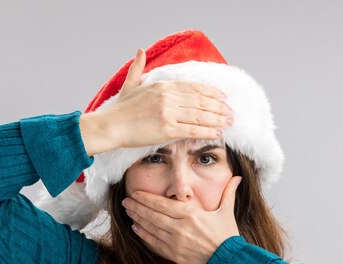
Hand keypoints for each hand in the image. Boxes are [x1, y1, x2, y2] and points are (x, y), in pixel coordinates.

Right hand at [102, 48, 233, 148]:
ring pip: (199, 116)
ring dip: (217, 120)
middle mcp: (168, 97)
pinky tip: (216, 133)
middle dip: (219, 107)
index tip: (223, 96)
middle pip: (200, 101)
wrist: (110, 125)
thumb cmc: (120, 109)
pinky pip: (191, 130)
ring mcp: (167, 113)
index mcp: (163, 86)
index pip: (194, 87)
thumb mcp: (130, 84)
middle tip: (231, 113)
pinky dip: (206, 132)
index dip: (211, 92)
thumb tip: (140, 51)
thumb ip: (138, 68)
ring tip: (228, 123)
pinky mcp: (166, 129)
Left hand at [122, 175, 242, 263]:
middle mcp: (179, 227)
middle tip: (126, 201)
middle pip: (152, 214)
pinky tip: (136, 228)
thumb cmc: (228, 238)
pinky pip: (154, 243)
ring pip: (151, 228)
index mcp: (191, 214)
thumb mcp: (227, 213)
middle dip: (137, 207)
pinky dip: (144, 235)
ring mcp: (175, 242)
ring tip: (128, 212)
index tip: (135, 194)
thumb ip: (229, 193)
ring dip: (138, 219)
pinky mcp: (174, 254)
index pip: (162, 204)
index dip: (146, 198)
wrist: (228, 263)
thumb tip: (238, 178)